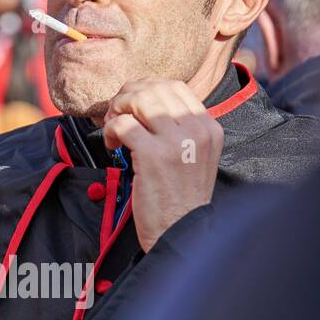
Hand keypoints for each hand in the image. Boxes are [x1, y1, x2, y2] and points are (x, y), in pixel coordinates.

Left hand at [103, 77, 223, 252]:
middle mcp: (196, 130)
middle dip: (127, 97)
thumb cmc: (181, 199)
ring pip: (138, 101)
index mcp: (209, 128)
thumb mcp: (196, 157)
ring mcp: (175, 142)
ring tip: (114, 129)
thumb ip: (181, 130)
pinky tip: (112, 147)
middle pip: (154, 89)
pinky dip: (110, 131)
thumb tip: (146, 103)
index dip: (146, 88)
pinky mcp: (152, 155)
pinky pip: (122, 125)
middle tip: (115, 115)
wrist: (180, 232)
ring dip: (117, 110)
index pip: (175, 87)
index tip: (131, 104)